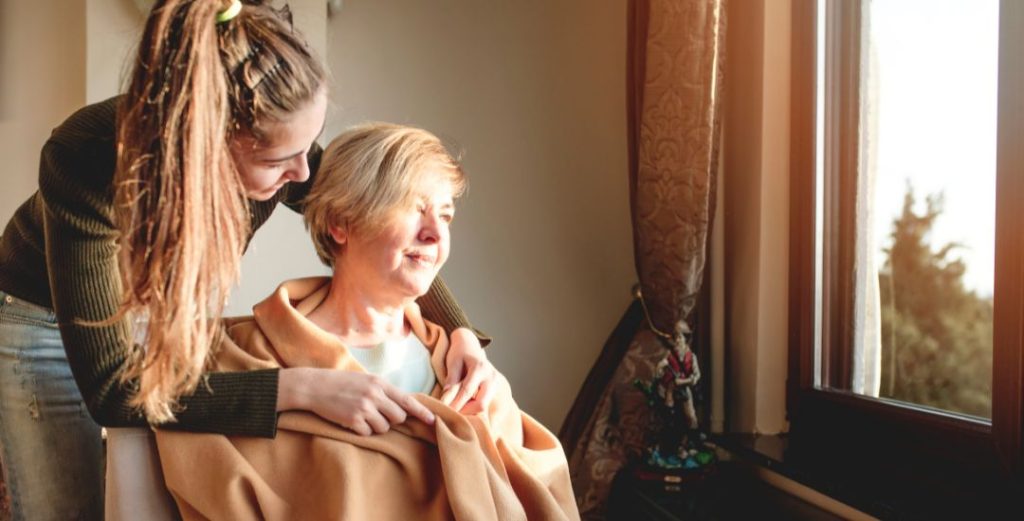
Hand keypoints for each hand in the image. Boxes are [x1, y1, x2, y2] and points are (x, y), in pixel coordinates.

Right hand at [278, 367, 434, 435]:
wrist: (314, 386)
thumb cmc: (341, 383)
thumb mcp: (365, 380)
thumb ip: (383, 391)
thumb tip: (403, 406)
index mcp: (379, 383)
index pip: (407, 400)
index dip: (421, 412)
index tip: (433, 421)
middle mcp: (374, 395)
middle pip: (398, 417)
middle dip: (392, 420)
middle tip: (378, 415)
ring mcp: (363, 408)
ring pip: (383, 428)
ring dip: (375, 426)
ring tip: (361, 416)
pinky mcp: (352, 420)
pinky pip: (367, 433)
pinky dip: (362, 430)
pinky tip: (351, 420)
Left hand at [440, 327, 497, 411]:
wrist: (470, 345)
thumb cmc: (460, 353)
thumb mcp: (453, 363)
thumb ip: (451, 381)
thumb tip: (446, 400)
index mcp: (480, 368)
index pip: (467, 392)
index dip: (455, 404)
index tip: (445, 411)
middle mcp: (491, 377)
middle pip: (481, 404)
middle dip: (465, 411)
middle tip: (451, 412)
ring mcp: (495, 383)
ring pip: (484, 406)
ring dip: (469, 410)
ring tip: (455, 407)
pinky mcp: (495, 388)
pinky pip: (485, 403)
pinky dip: (473, 407)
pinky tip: (462, 405)